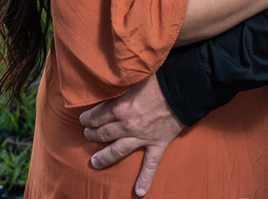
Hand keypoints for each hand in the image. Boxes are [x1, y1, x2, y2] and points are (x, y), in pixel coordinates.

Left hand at [79, 75, 184, 196]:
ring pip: (117, 150)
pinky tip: (138, 192)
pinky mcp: (158, 144)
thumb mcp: (133, 80)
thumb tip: (107, 85)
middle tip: (87, 135)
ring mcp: (142, 137)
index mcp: (120, 107)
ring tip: (94, 161)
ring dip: (104, 157)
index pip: (97, 115)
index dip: (88, 118)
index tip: (83, 119)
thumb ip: (120, 87)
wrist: (183, 88)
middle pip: (103, 133)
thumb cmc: (158, 79)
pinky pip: (150, 165)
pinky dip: (145, 179)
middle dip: (92, 134)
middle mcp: (127, 125)